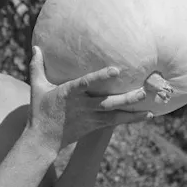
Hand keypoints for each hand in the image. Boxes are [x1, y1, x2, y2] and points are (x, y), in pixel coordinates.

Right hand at [28, 46, 150, 150]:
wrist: (43, 140)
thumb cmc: (40, 111)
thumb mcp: (37, 88)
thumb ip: (37, 67)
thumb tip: (35, 46)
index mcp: (69, 94)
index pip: (86, 84)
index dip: (100, 77)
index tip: (115, 70)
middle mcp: (83, 106)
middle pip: (108, 103)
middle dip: (126, 98)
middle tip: (144, 90)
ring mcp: (90, 117)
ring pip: (115, 114)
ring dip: (133, 108)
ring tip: (150, 102)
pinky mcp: (95, 125)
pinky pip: (116, 122)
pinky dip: (132, 118)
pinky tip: (148, 115)